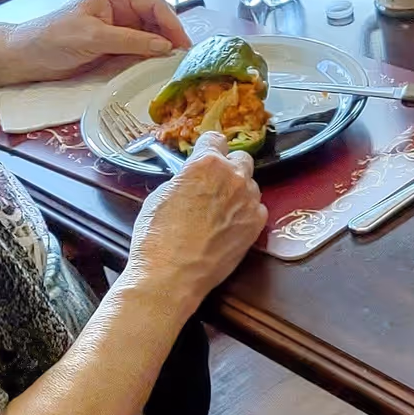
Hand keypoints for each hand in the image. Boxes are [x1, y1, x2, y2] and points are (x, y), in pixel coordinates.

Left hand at [5, 0, 188, 82]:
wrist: (27, 57)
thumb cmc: (53, 38)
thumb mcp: (93, 37)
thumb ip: (130, 40)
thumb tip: (165, 46)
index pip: (153, 4)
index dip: (171, 22)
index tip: (183, 43)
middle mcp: (120, 9)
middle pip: (156, 19)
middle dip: (171, 36)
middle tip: (184, 58)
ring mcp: (119, 28)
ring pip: (151, 36)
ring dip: (163, 48)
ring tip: (175, 65)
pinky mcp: (115, 46)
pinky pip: (140, 50)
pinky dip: (151, 58)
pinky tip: (159, 68)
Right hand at [127, 132, 267, 306]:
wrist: (171, 275)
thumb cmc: (156, 236)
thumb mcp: (160, 195)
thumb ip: (184, 179)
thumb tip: (191, 177)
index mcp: (206, 163)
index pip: (215, 139)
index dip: (208, 147)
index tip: (206, 154)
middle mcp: (233, 176)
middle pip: (240, 158)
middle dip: (228, 167)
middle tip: (214, 184)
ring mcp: (249, 200)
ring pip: (250, 184)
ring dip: (238, 191)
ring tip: (220, 210)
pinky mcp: (257, 223)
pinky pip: (256, 208)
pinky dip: (246, 212)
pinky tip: (229, 226)